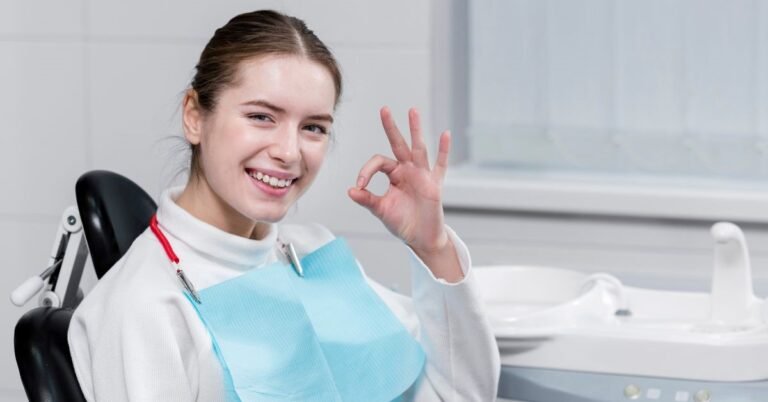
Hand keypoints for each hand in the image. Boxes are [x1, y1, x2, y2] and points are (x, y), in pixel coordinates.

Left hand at [348, 107, 451, 256]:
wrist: (421, 238)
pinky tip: (445, 134)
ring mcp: (423, 175)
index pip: (379, 162)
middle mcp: (408, 170)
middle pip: (398, 144)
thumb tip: (350, 190)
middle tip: (384, 109)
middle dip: (391, 127)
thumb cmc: (402, 222)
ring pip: (418, 148)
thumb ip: (367, 199)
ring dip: (415, 130)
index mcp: (394, 174)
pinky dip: (444, 150)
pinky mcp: (435, 184)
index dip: (367, 170)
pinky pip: (441, 165)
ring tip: (412, 111)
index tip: (360, 185)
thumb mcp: (381, 210)